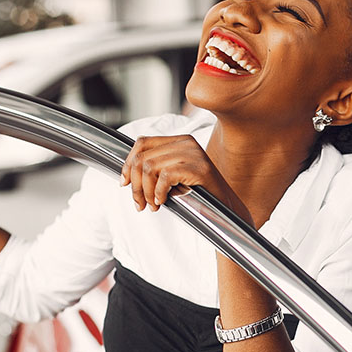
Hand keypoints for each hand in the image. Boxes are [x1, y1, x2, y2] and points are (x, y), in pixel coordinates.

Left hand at [120, 135, 245, 217]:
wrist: (226, 210)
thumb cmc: (198, 194)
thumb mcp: (172, 177)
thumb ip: (154, 169)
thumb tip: (126, 176)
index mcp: (179, 140)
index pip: (142, 143)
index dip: (128, 164)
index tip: (125, 184)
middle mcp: (185, 142)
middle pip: (142, 157)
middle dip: (135, 185)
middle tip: (140, 204)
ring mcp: (193, 153)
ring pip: (150, 167)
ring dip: (146, 192)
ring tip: (152, 205)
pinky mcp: (198, 167)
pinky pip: (165, 176)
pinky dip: (159, 192)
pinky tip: (163, 201)